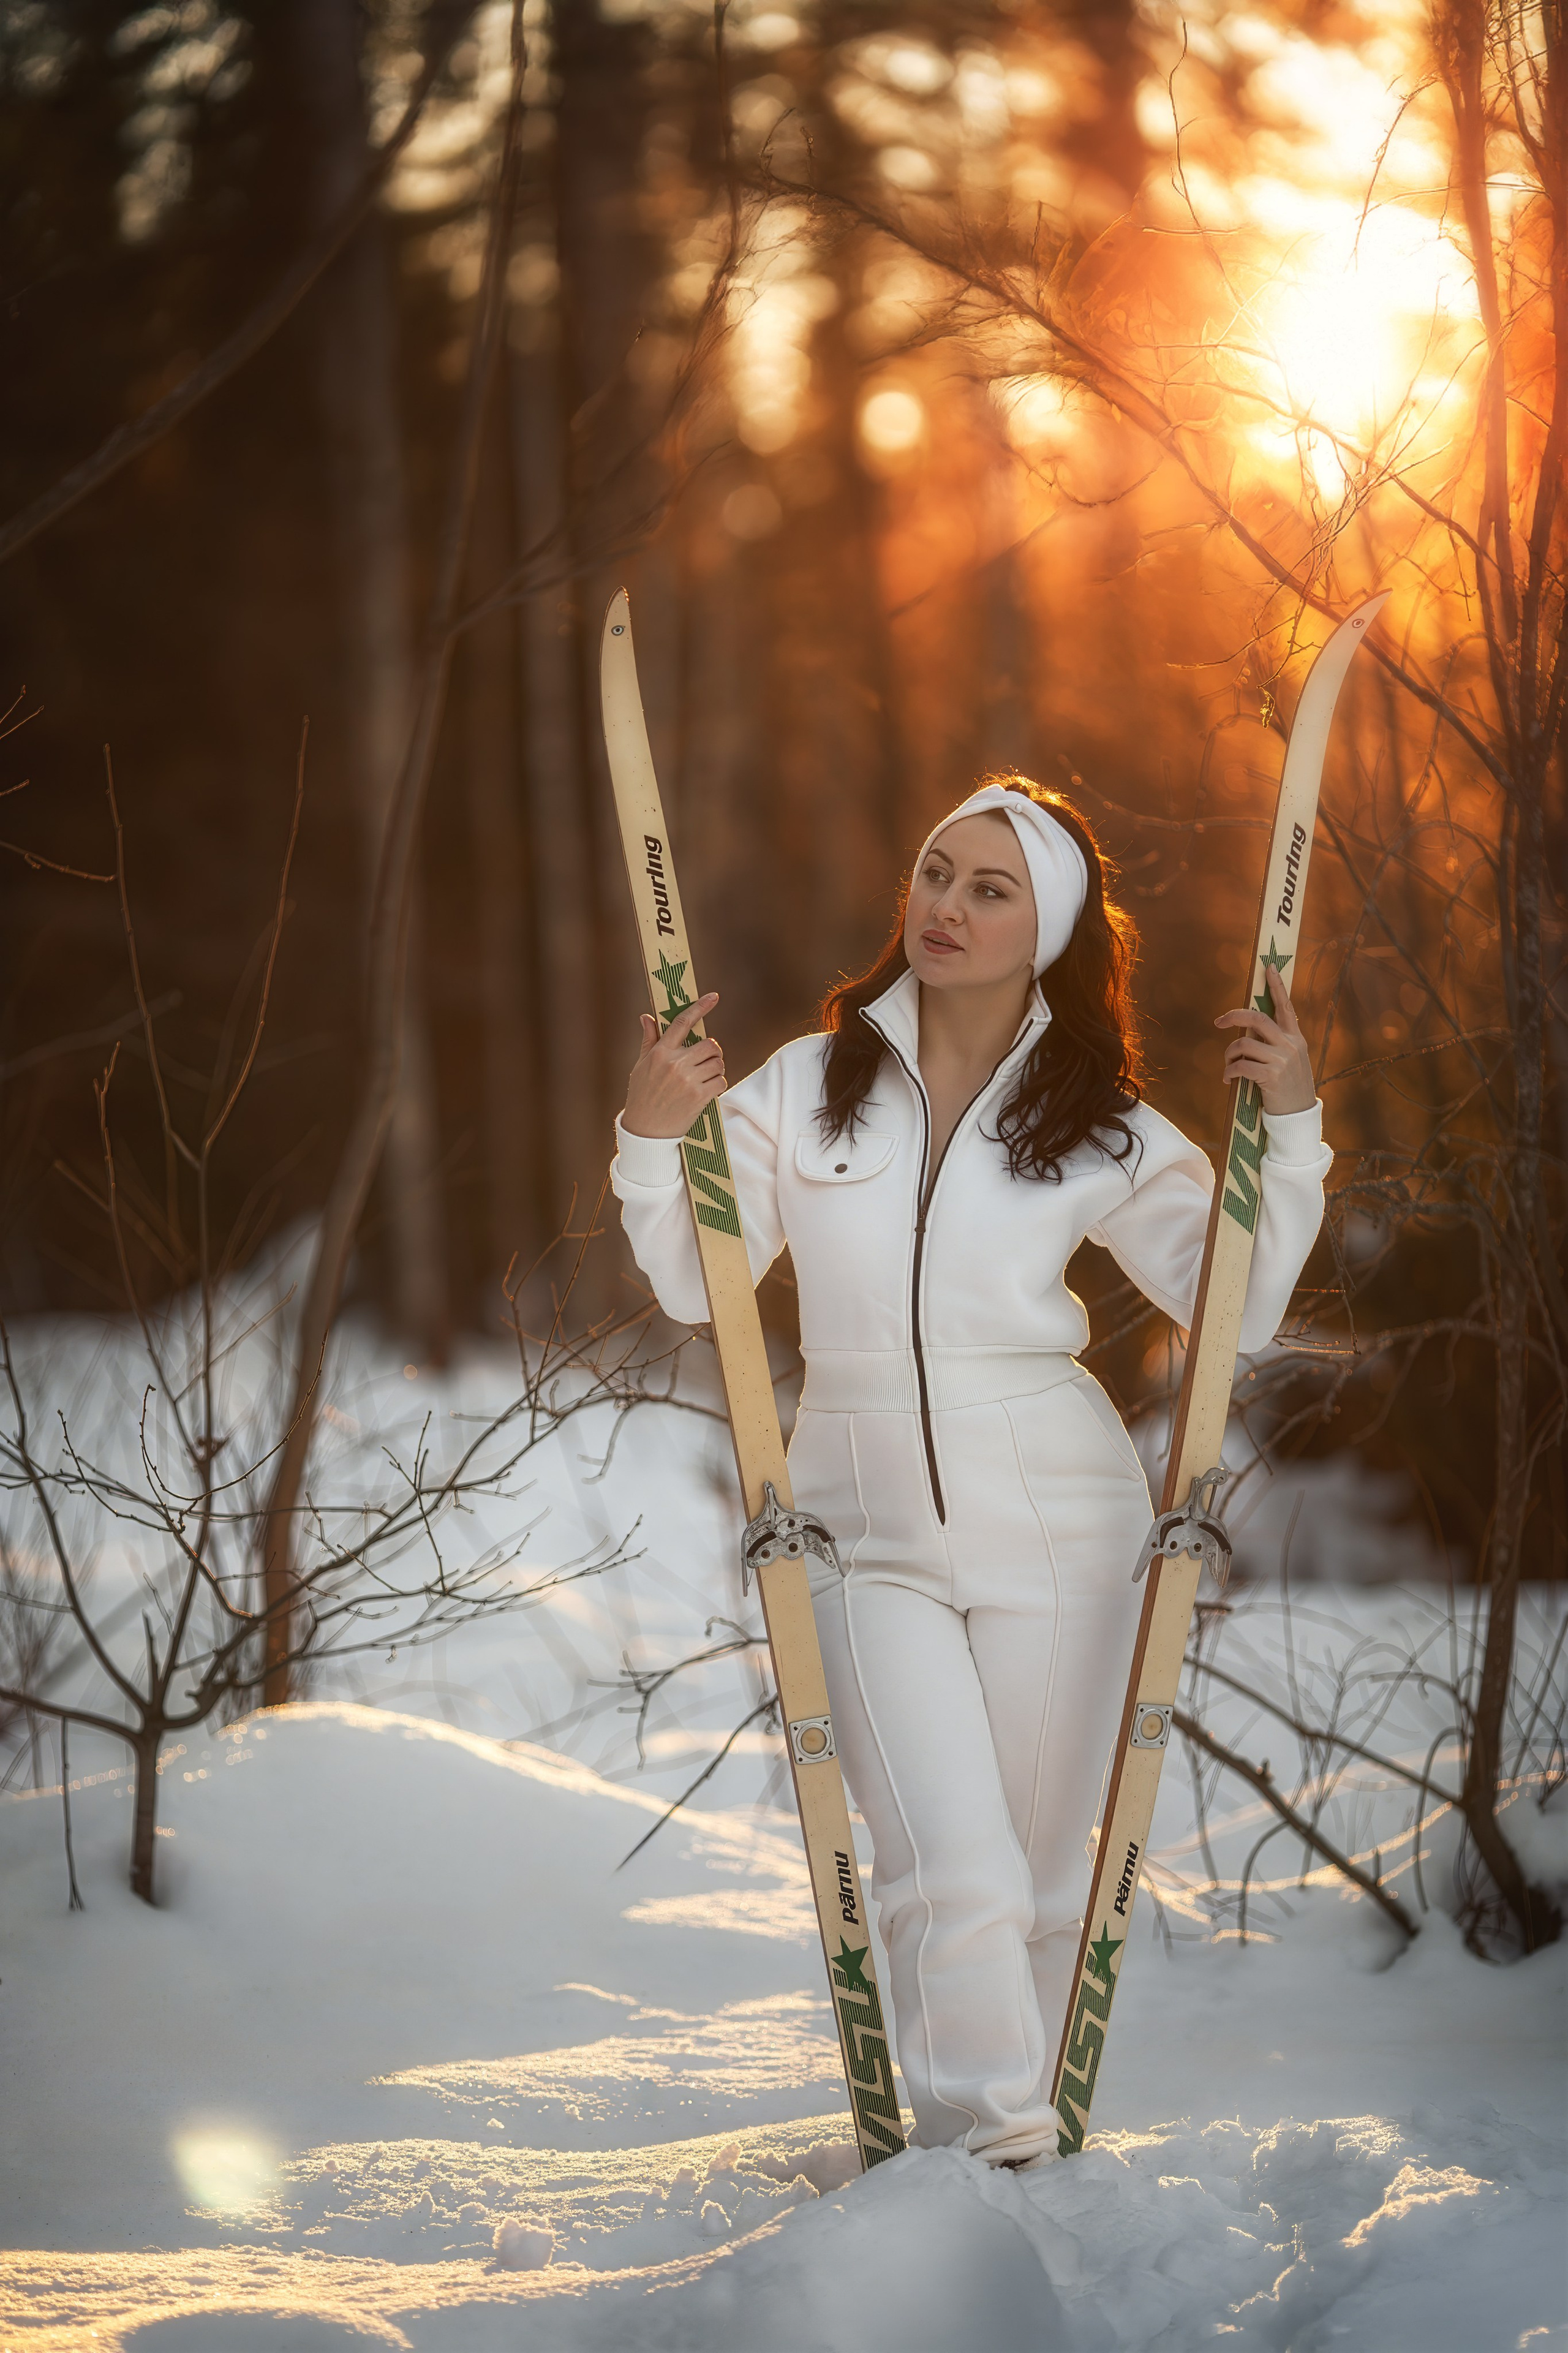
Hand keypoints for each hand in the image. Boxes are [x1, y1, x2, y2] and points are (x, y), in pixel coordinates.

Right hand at [622, 992, 724, 1138]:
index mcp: (660, 1053)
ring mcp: (688, 1081)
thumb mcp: (641, 1066)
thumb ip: (649, 1041)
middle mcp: (675, 1064)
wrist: (646, 1131)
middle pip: (709, 1044)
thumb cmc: (642, 1096)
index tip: (713, 997)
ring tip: (704, 1078)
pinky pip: (721, 1082)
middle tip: (705, 1061)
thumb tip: (647, 1017)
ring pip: (718, 1063)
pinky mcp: (699, 1097)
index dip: (700, 1007)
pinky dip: (718, 1085)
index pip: (682, 1022)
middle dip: (712, 1052)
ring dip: (716, 1069)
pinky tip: (707, 1090)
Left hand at [1214, 967, 1315, 1114]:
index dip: (1276, 986)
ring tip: (1228, 1066)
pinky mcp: (1271, 1076)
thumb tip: (1248, 1032)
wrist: (1298, 1115)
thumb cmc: (1288, 1087)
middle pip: (1257, 1018)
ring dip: (1229, 1054)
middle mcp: (1290, 1044)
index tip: (1268, 967)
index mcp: (1295, 1038)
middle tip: (1219, 1022)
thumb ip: (1275, 1043)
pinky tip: (1227, 1079)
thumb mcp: (1289, 1060)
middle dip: (1234, 1016)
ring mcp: (1282, 1060)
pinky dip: (1229, 1072)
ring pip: (1243, 1044)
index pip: (1285, 1006)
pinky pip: (1241, 1066)